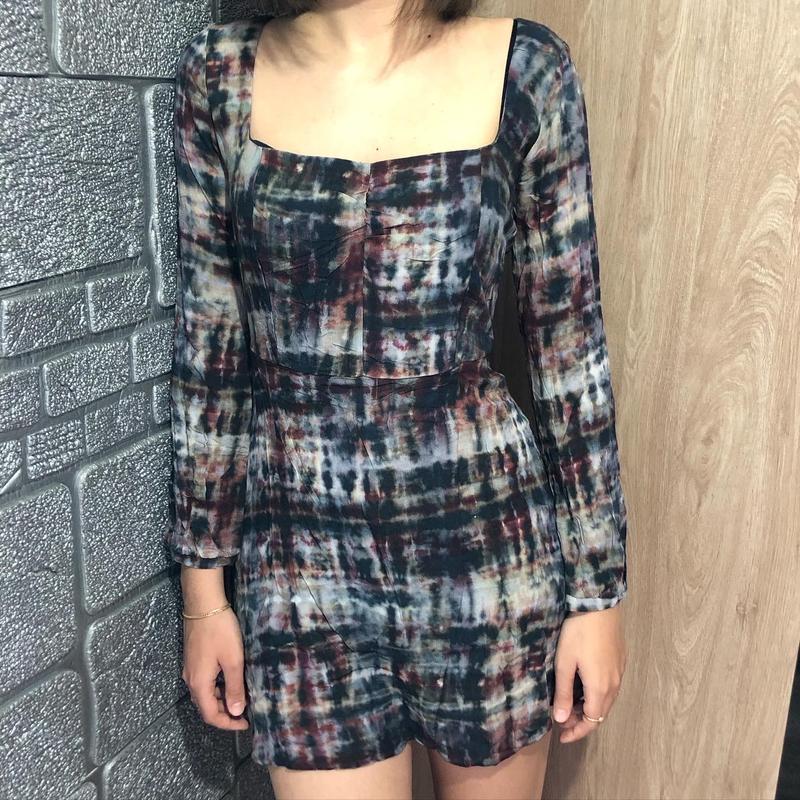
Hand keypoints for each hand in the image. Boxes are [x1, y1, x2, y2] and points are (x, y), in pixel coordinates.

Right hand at [181, 605, 249, 730]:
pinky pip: (204, 682)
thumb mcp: (233, 660)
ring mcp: (190, 668)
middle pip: (206, 706)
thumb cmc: (220, 631)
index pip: (210, 715)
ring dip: (221, 700)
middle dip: (225, 713)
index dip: (228, 723)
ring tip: (242, 697)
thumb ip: (234, 687)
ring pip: (205, 694)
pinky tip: (231, 680)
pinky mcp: (193, 659)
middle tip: (246, 712)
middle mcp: (190, 679)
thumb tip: (236, 712)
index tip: (246, 723)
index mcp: (199, 683)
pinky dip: (217, 687)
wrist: (203, 604)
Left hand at [551, 604, 625, 742]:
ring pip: (607, 701)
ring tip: (571, 705)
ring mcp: (620, 672)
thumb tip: (561, 719)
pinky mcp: (620, 660)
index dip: (577, 732)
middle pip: (601, 713)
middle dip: (582, 721)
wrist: (598, 605)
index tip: (562, 736)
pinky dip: (597, 695)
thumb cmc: (578, 633)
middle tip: (562, 720)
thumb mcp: (564, 662)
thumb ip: (564, 692)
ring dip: (590, 708)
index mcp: (600, 688)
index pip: (591, 722)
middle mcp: (614, 684)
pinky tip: (584, 687)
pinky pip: (611, 687)